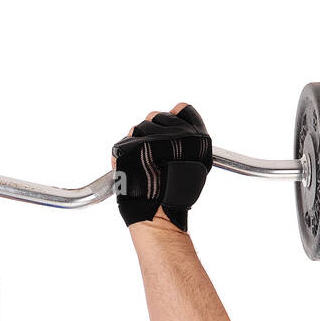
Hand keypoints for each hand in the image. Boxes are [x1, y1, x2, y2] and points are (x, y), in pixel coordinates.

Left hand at [110, 103, 210, 231]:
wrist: (158, 212)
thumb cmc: (177, 192)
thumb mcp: (197, 162)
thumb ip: (190, 135)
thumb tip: (177, 108)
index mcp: (193, 136)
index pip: (181, 109)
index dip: (171, 120)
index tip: (168, 133)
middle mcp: (172, 133)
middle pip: (155, 116)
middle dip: (152, 132)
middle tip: (153, 154)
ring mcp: (149, 138)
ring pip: (137, 128)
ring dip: (137, 142)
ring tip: (143, 164)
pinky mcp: (128, 147)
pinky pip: (122, 143)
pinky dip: (124, 155)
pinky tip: (132, 169)